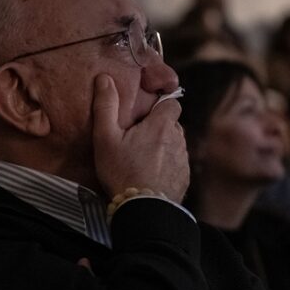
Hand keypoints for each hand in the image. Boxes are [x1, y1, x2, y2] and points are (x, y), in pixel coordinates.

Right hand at [91, 74, 188, 202]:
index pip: (172, 103)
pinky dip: (166, 167)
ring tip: (143, 159)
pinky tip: (150, 176)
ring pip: (175, 145)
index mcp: (161, 125)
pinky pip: (177, 165)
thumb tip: (104, 79)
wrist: (143, 210)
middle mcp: (178, 139)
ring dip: (163, 147)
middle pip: (172, 125)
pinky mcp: (184, 179)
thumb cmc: (122, 172)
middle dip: (159, 128)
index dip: (161, 105)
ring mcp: (183, 160)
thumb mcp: (106, 138)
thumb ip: (105, 107)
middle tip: (138, 139)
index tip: (146, 114)